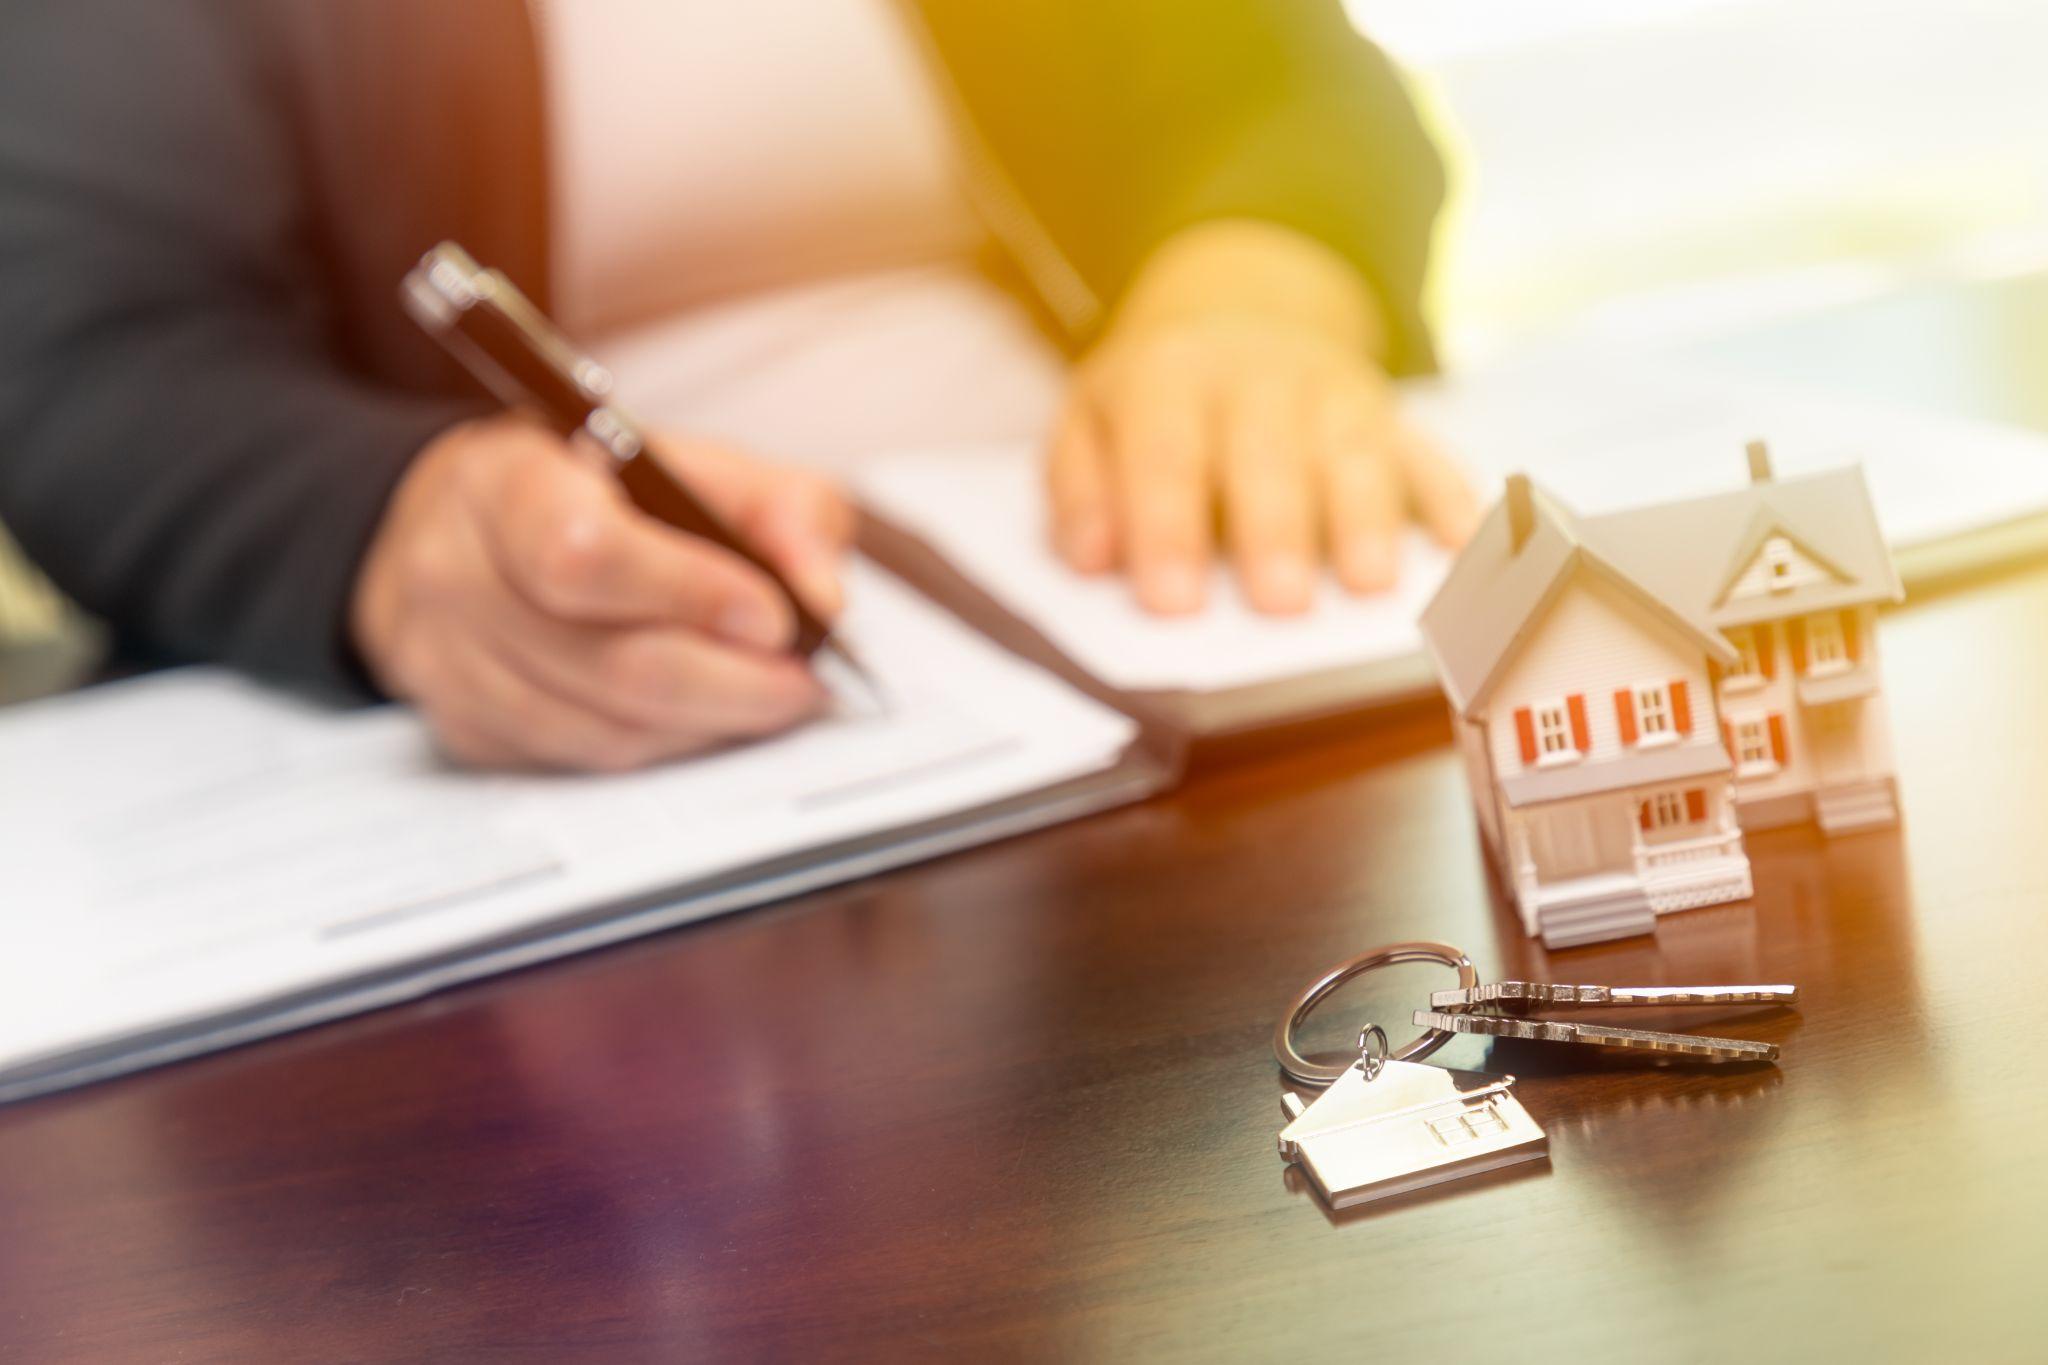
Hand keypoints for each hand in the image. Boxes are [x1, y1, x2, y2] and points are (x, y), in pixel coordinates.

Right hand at [351, 416, 854, 770]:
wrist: (470, 523)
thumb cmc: (596, 490)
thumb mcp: (690, 462)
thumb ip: (775, 510)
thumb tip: (823, 598)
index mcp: (508, 483)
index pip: (585, 556)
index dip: (690, 595)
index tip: (772, 615)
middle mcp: (456, 574)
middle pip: (609, 663)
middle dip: (732, 682)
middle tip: (804, 681)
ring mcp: (449, 663)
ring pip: (606, 731)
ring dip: (708, 722)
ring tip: (769, 696)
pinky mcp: (464, 730)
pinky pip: (585, 762)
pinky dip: (665, 746)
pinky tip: (703, 714)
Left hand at [1047, 221, 1477, 614]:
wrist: (1235, 315)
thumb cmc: (1155, 402)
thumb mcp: (1089, 423)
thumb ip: (1082, 490)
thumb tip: (1090, 559)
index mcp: (1170, 380)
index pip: (1165, 455)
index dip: (1168, 528)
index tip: (1174, 603)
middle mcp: (1259, 378)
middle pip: (1269, 455)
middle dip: (1277, 530)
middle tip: (1280, 604)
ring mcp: (1335, 393)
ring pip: (1356, 453)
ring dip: (1366, 519)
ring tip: (1368, 586)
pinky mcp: (1393, 416)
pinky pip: (1429, 456)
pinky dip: (1450, 502)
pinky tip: (1464, 549)